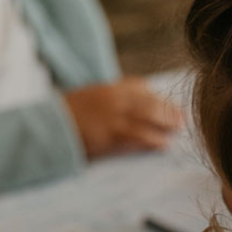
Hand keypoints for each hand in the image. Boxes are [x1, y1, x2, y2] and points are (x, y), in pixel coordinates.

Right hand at [62, 77, 181, 158]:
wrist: (49, 127)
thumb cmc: (69, 116)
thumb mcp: (90, 100)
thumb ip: (110, 100)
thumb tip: (135, 109)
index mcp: (108, 87)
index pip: (140, 86)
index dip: (158, 97)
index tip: (170, 105)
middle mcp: (113, 97)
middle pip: (149, 101)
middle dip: (168, 109)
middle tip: (183, 118)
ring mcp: (112, 115)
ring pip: (148, 116)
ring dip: (166, 123)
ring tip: (178, 129)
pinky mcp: (110, 134)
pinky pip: (137, 136)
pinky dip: (153, 140)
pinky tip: (163, 144)